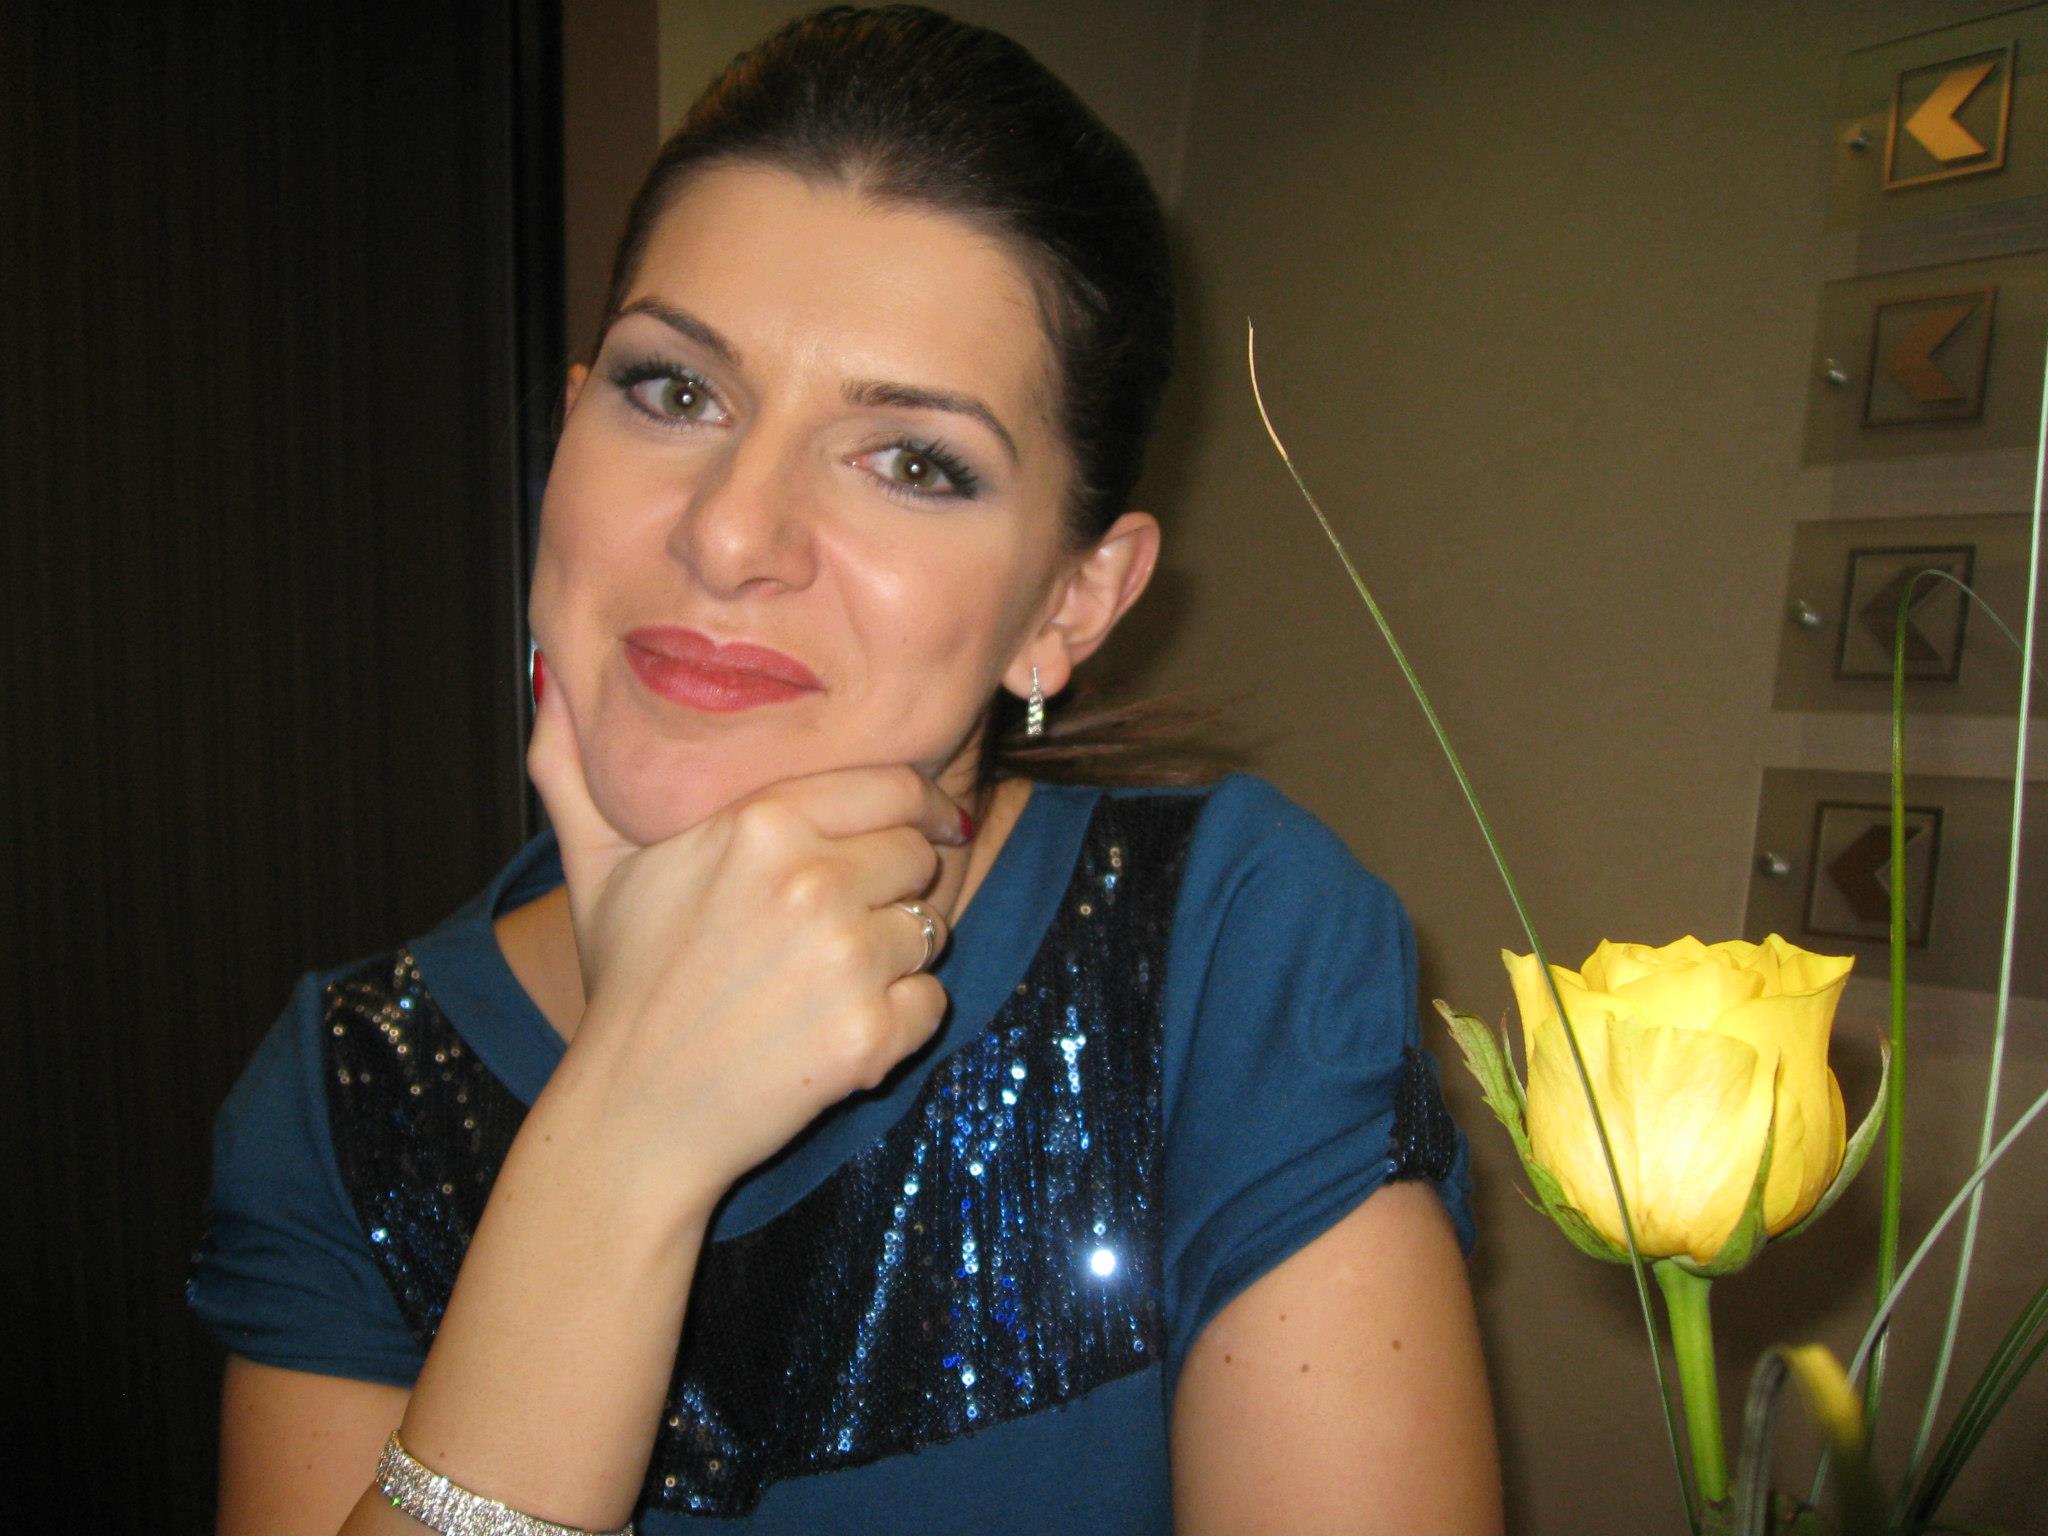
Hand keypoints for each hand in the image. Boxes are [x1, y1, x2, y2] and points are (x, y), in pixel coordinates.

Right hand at [522, 661, 971, 1217]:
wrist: (634, 1115)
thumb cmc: (627, 983)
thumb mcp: (594, 864)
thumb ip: (577, 761)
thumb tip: (550, 672)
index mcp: (762, 822)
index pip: (896, 787)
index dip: (905, 812)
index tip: (898, 835)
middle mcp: (812, 880)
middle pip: (919, 854)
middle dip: (891, 887)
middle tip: (833, 926)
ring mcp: (846, 960)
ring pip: (930, 929)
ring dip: (894, 956)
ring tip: (821, 982)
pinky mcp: (871, 1034)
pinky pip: (933, 1003)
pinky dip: (898, 1022)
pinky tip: (834, 1030)